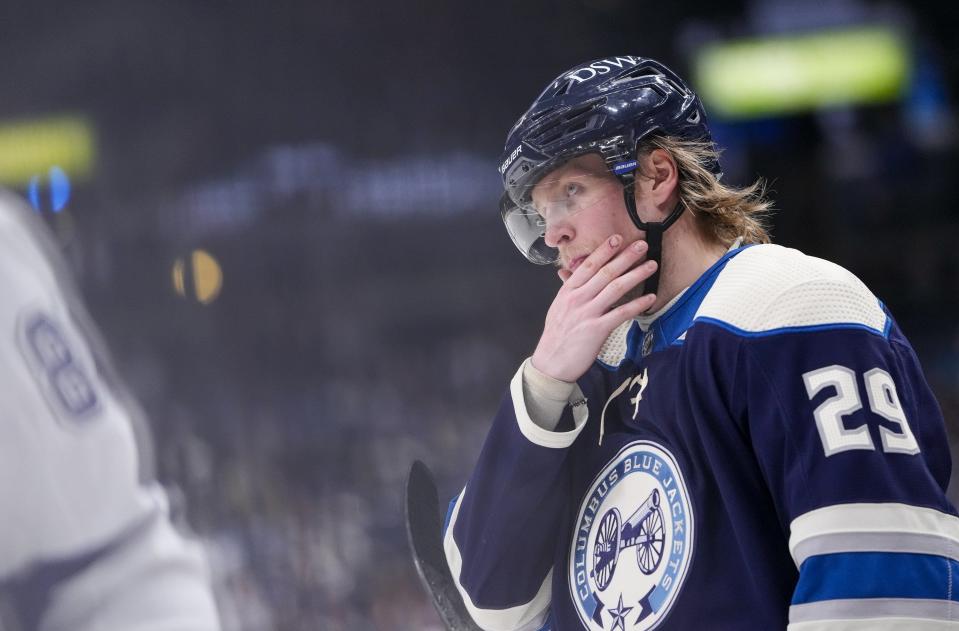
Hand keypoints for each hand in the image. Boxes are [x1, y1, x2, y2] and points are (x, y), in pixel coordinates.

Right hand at [530, 235, 656, 382]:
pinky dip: (637, 304)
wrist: (551, 362)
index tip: (617, 239)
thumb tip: (567, 272)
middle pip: (605, 273)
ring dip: (636, 275)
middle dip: (625, 257)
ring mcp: (588, 313)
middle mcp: (578, 298)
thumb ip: (567, 288)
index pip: (588, 265)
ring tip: (651, 265)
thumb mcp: (558, 307)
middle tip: (641, 245)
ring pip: (615, 289)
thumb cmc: (556, 335)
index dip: (604, 251)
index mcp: (568, 291)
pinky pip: (621, 313)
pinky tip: (649, 297)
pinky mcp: (598, 329)